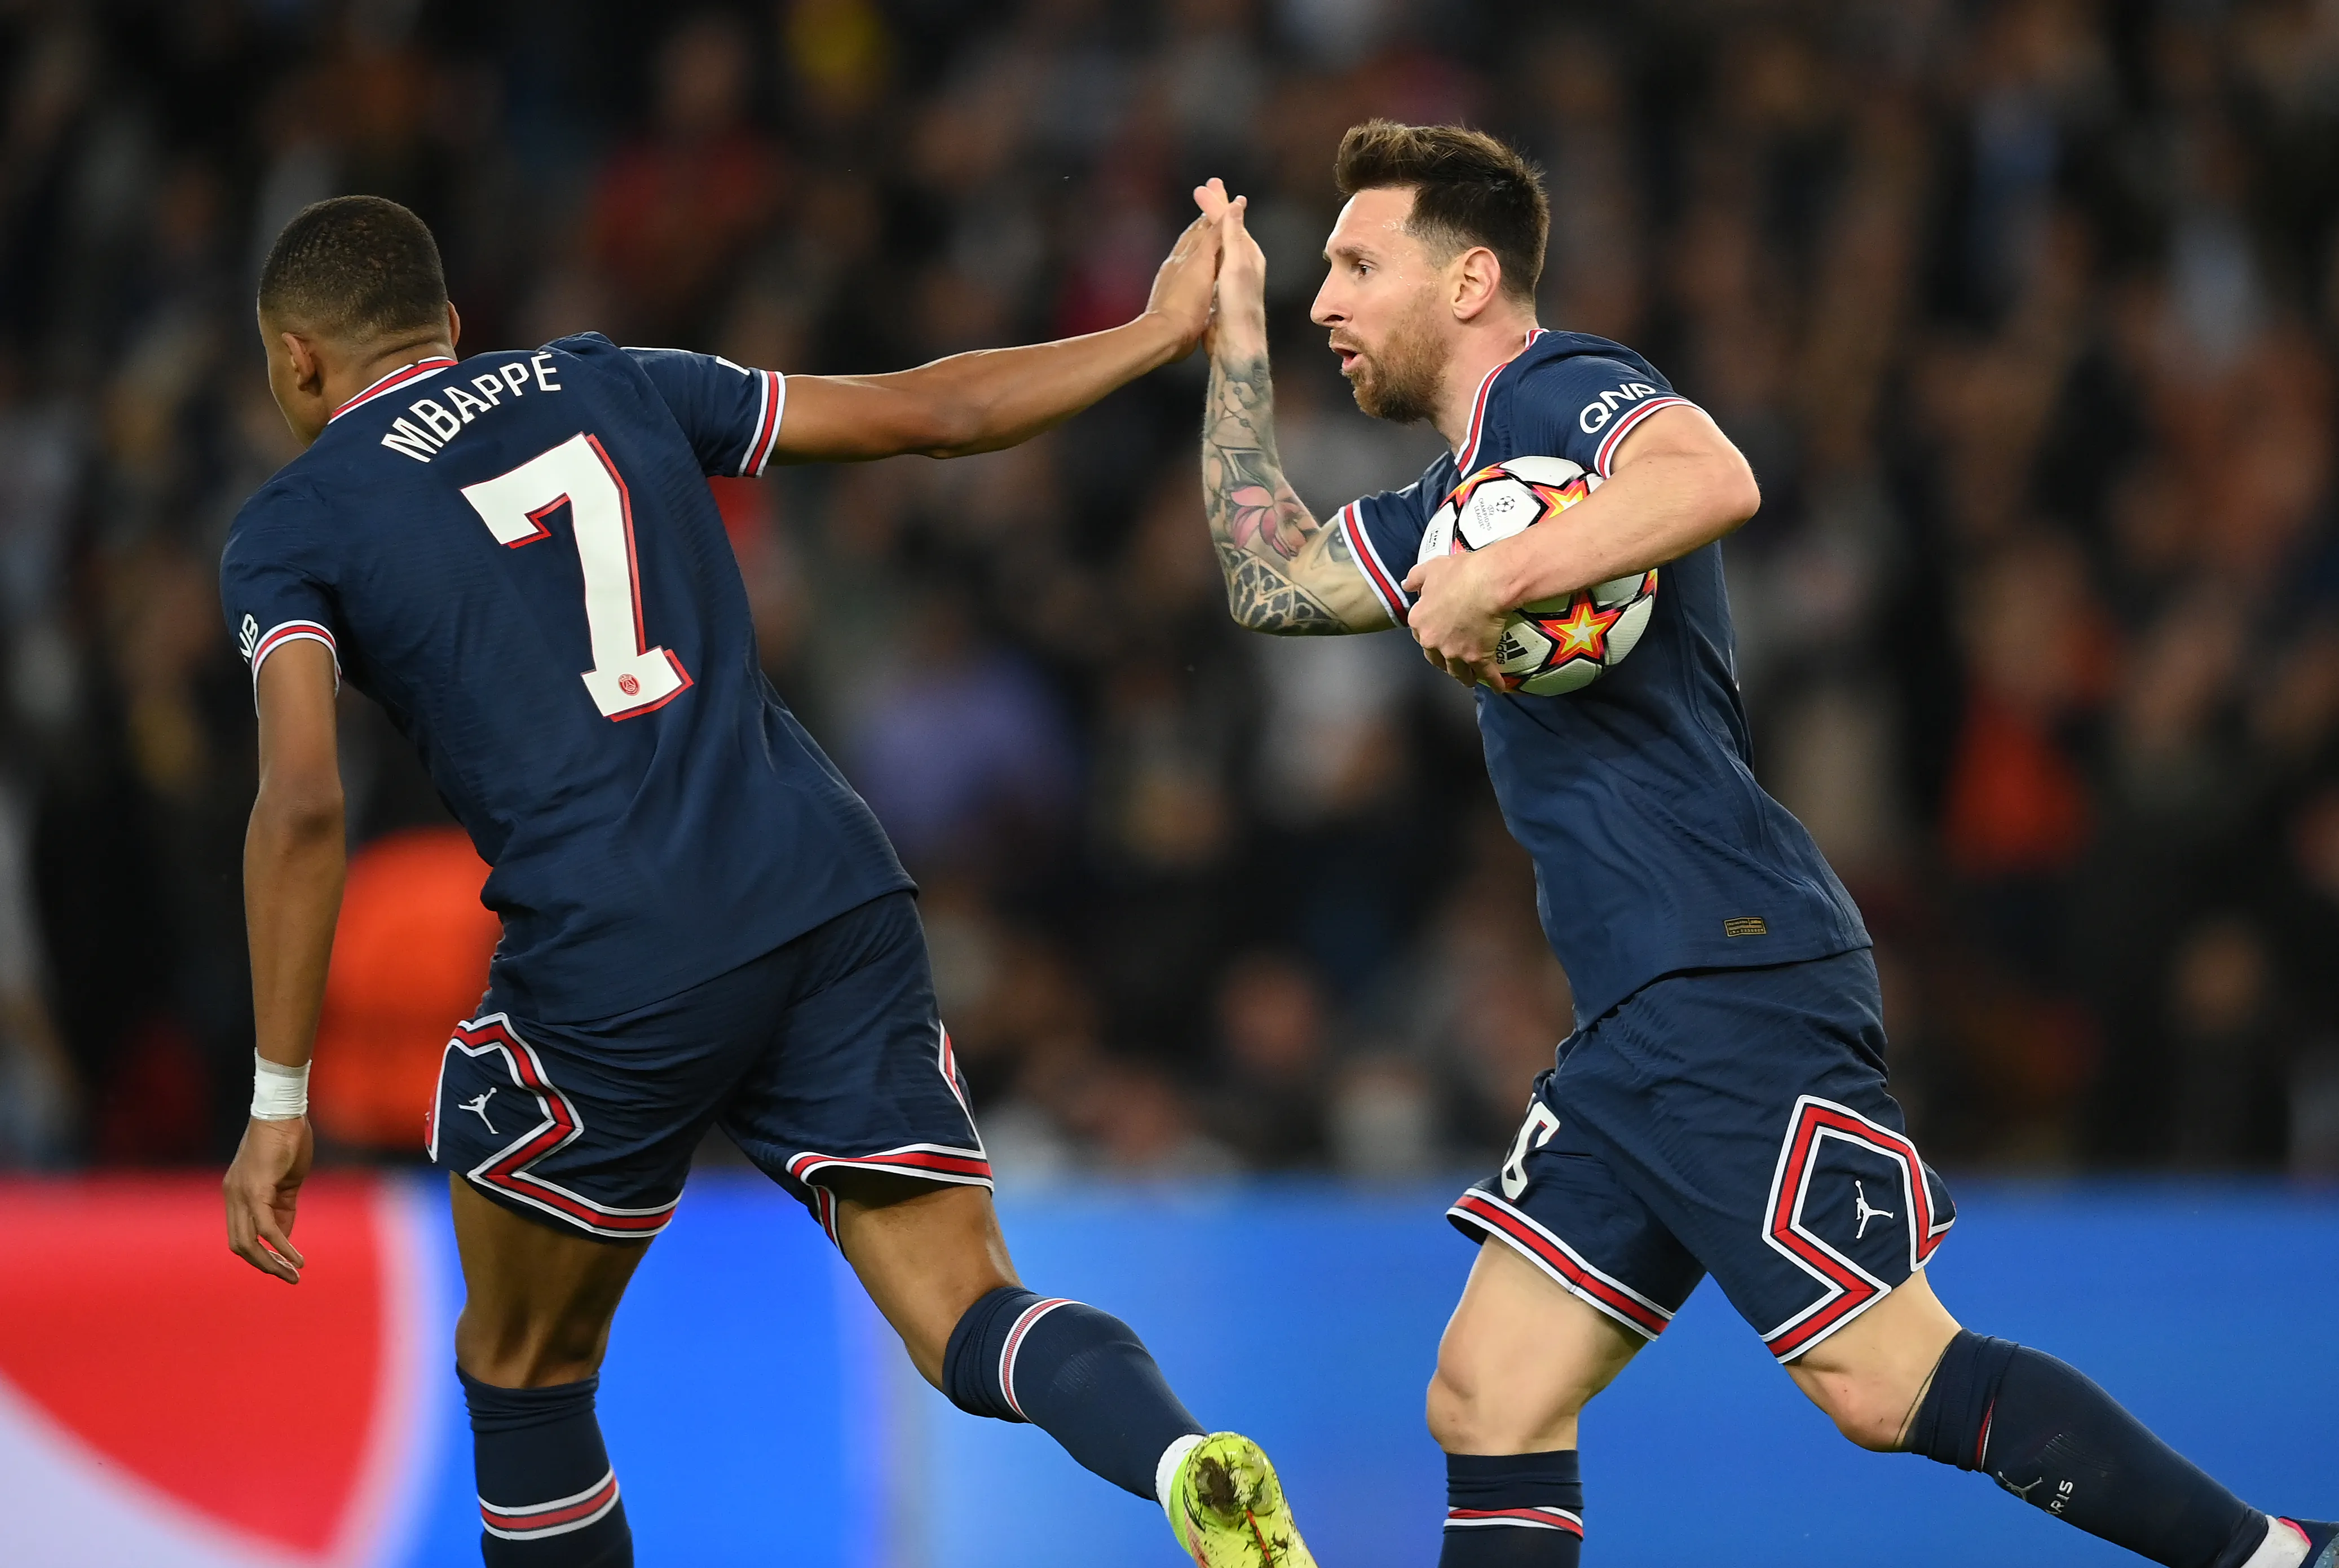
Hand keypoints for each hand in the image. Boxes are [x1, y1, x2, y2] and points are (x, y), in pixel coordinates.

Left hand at [224, 1114, 312, 1282]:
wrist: (283, 1110)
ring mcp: (241, 1193)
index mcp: (238, 1192)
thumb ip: (283, 1207)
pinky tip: (298, 1258)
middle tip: (288, 1277)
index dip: (261, 1253)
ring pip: (248, 1242)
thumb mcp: (287, 1180)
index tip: (285, 1263)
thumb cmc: (288, 1139)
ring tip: (293, 1273)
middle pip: (240, 1244)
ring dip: (271, 1262)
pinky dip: (282, 1246)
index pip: (242, 1233)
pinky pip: (266, 1227)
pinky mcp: (257, 1189)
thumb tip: (284, 1236)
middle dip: (264, 1265)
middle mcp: (233, 1195)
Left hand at [1143, 207, 1226, 356]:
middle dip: (1206, 227)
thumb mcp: (1203, 263)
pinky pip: (1189, 279)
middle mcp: (1178, 265)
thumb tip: (1227, 209)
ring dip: (1202, 248)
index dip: (1215, 215)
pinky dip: (1199, 271)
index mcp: (1185, 255)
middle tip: (1218, 216)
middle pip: (1193, 240)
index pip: (1202, 228)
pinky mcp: (1177, 301)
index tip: (1227, 202)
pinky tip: (1202, 276)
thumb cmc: (1186, 300)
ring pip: (1190, 259)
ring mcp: (1175, 283)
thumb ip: (1214, 237)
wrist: (1167, 334)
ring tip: (1212, 243)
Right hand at [1192, 178, 1266, 358]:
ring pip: (1220, 245)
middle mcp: (1243, 263)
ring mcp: (1233, 277)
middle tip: (1205, 188)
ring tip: (1202, 214)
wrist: (1236, 344)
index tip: (1202, 187)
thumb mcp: (1236, 266)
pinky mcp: (1223, 291)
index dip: (1215, 204)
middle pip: (1227, 229)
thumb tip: (1236, 203)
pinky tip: (1201, 253)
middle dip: (1216, 209)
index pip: (1230, 221)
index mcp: (1248, 254)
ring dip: (1210, 227)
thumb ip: (1233, 235)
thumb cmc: (1238, 306)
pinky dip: (1206, 249)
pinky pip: (1214, 261)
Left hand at [1403, 551, 1510, 687]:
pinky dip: (1493, 682)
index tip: (1437, 638)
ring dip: (1464, 676)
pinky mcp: (1478, 658)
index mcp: (1419, 620)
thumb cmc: (1460, 572)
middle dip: (1443, 662)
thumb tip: (1406, 585)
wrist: (1488, 582)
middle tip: (1452, 661)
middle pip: (1436, 658)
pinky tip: (1498, 687)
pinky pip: (1486, 675)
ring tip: (1470, 679)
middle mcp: (1433, 641)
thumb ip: (1416, 577)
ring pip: (1458, 671)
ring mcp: (1454, 653)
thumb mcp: (1431, 568)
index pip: (1420, 635)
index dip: (1430, 637)